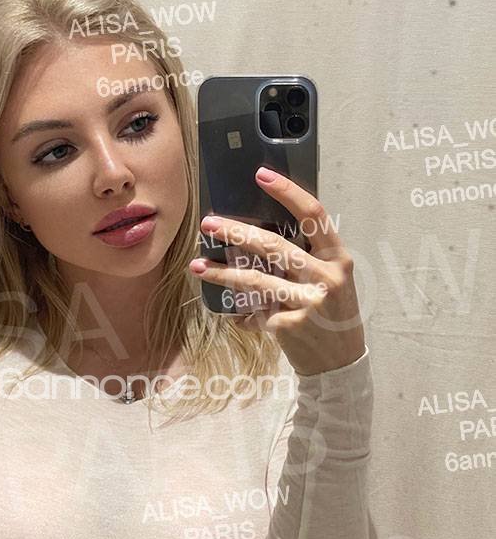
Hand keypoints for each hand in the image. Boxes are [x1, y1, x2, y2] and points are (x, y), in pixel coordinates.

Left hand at [188, 166, 365, 375]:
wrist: (340, 363)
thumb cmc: (332, 315)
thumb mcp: (330, 281)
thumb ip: (305, 259)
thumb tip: (256, 235)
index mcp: (338, 259)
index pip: (314, 215)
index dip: (288, 193)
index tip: (261, 175)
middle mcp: (326, 278)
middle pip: (274, 246)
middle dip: (236, 232)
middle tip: (209, 223)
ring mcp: (308, 303)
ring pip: (255, 281)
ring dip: (222, 273)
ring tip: (197, 265)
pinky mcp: (290, 327)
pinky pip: (255, 314)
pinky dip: (242, 315)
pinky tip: (235, 316)